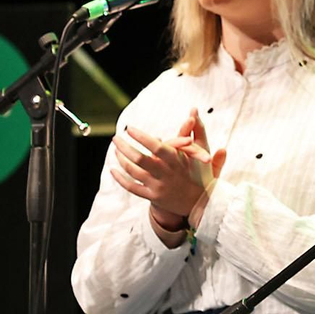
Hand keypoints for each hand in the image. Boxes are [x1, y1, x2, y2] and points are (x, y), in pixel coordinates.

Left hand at [111, 108, 225, 227]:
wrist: (201, 203)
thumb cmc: (200, 173)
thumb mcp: (201, 152)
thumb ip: (196, 131)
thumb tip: (194, 111)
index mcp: (177, 162)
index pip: (158, 148)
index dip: (143, 138)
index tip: (130, 129)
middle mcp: (166, 175)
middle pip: (140, 160)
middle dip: (125, 147)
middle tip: (116, 138)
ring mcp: (159, 187)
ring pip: (134, 172)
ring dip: (122, 159)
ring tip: (116, 150)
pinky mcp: (153, 198)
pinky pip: (132, 188)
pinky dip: (120, 179)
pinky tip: (113, 169)